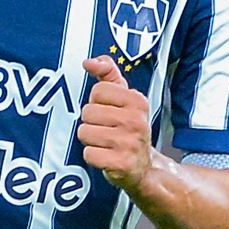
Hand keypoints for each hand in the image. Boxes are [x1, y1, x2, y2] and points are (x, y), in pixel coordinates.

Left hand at [76, 55, 155, 194]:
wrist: (144, 167)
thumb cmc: (128, 128)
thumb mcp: (124, 98)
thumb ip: (108, 74)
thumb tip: (89, 61)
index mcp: (137, 101)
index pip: (97, 91)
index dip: (98, 103)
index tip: (110, 112)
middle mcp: (136, 121)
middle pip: (88, 112)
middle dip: (92, 122)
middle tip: (108, 131)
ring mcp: (129, 143)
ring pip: (84, 132)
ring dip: (90, 140)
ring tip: (106, 144)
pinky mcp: (121, 164)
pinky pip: (88, 154)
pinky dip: (93, 157)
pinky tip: (107, 157)